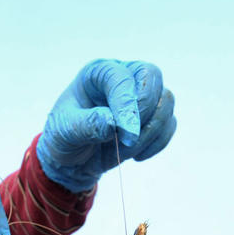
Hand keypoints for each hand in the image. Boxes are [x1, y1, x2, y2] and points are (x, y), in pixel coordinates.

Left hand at [36, 59, 176, 191]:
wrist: (71, 160)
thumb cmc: (63, 138)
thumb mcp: (64, 132)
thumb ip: (87, 125)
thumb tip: (113, 122)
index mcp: (99, 73)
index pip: (122, 78)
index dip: (128, 105)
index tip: (127, 135)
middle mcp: (123, 77)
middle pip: (152, 77)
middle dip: (145, 112)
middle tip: (127, 140)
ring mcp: (141, 96)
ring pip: (166, 101)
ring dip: (151, 132)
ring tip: (125, 151)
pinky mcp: (152, 117)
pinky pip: (169, 124)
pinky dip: (157, 142)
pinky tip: (136, 156)